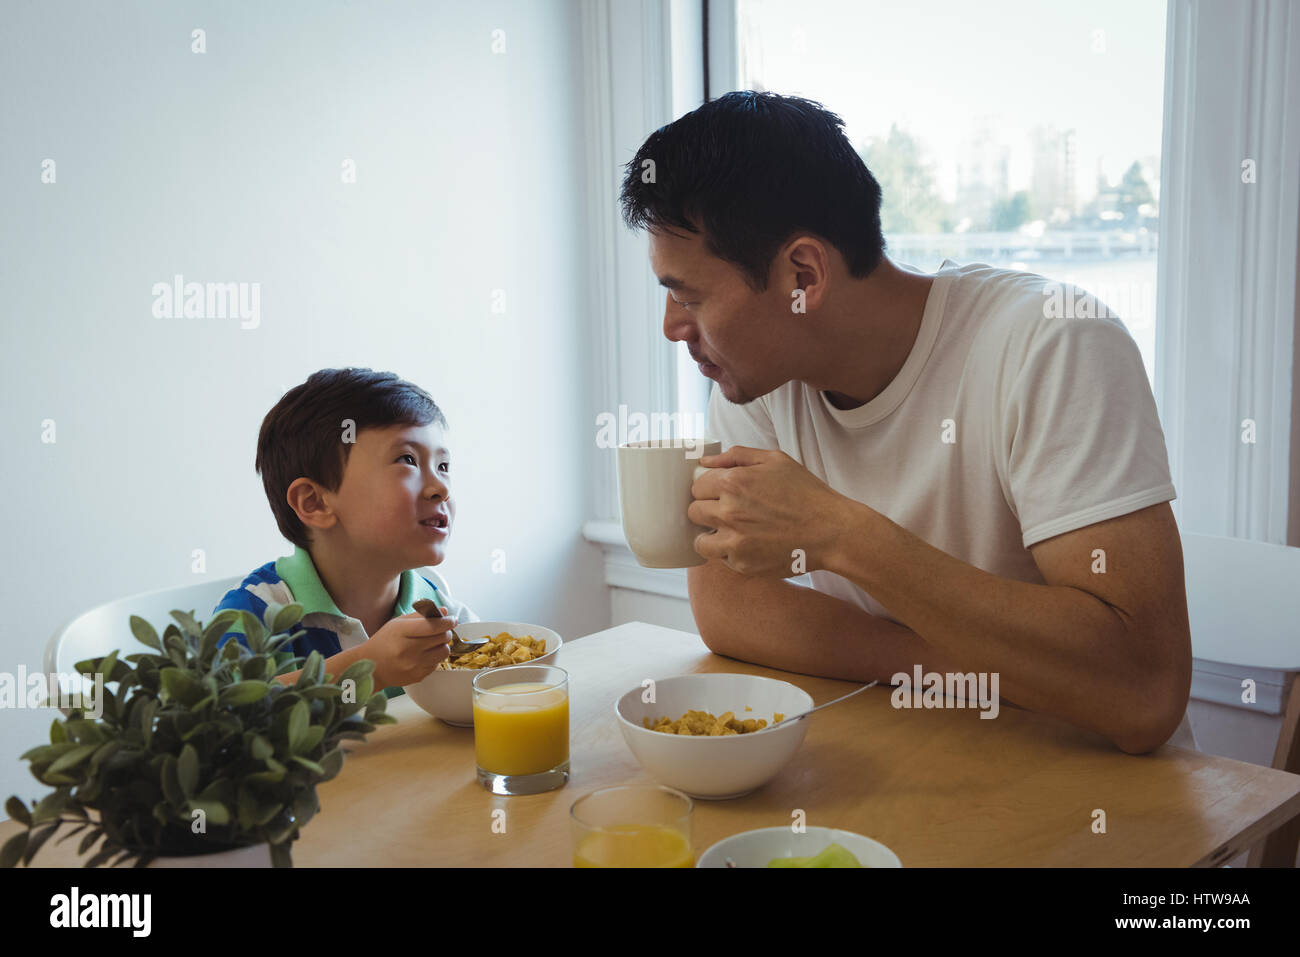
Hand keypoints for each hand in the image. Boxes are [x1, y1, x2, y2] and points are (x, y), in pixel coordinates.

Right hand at [365, 606, 454, 686]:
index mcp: (401, 632)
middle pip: (441, 637)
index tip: (452, 619)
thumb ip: (421, 616)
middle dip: (445, 631)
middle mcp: (407, 650)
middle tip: (441, 630)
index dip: (446, 621)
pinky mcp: (418, 676)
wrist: (371, 667)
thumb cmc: (384, 642)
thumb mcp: (397, 623)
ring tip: (432, 643)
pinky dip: (434, 657)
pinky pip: (437, 664)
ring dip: (442, 645)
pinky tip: (423, 655)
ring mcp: (413, 665)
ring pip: (444, 651)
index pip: (432, 626)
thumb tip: (445, 611)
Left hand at [687, 445, 857, 577]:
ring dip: (711, 535)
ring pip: (700, 541)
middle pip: (693, 512)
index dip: (708, 488)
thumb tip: (705, 461)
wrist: (832, 531)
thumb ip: (736, 455)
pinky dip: (730, 553)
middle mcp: (729, 512)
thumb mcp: (775, 460)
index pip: (697, 486)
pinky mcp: (742, 565)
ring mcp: (734, 542)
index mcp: (733, 482)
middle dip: (707, 510)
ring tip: (732, 531)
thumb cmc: (806, 493)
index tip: (720, 493)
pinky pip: (721, 559)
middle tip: (728, 511)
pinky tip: (750, 544)